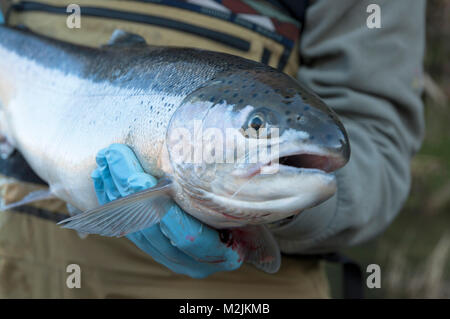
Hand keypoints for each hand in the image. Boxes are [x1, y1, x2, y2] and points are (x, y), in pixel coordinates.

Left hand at [91, 143, 242, 277]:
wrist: (238, 222)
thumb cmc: (244, 208)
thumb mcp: (247, 202)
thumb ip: (234, 190)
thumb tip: (232, 154)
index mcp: (219, 253)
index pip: (189, 236)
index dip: (164, 210)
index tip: (146, 180)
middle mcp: (190, 260)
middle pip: (152, 229)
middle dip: (129, 191)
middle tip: (115, 156)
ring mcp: (168, 255)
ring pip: (134, 227)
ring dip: (114, 192)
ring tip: (106, 159)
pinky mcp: (151, 245)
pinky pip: (125, 225)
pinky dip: (111, 200)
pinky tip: (103, 177)